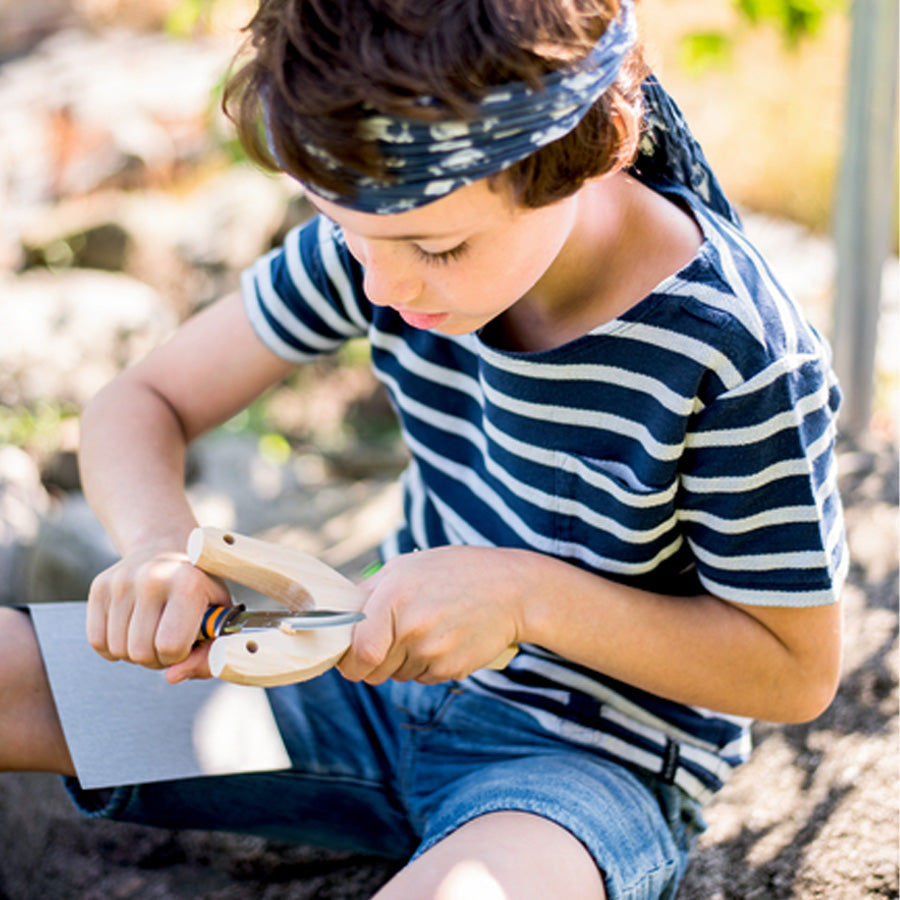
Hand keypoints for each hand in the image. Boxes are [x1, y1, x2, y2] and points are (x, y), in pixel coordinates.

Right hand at [85, 541, 231, 680]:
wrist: (166, 546)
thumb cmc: (199, 589)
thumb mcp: (218, 616)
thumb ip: (209, 653)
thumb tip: (172, 678)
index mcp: (188, 583)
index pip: (171, 646)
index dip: (179, 656)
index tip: (187, 642)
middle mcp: (152, 577)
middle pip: (141, 652)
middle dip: (157, 658)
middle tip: (168, 641)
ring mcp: (121, 580)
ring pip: (118, 650)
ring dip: (136, 653)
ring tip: (152, 633)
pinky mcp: (99, 586)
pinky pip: (97, 641)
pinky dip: (114, 647)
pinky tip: (131, 630)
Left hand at [337, 546, 524, 684]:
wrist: (511, 590)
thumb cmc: (455, 573)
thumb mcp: (406, 567)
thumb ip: (369, 592)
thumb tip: (339, 618)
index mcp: (393, 597)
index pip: (358, 653)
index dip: (349, 662)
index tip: (351, 658)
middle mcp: (412, 627)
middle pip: (373, 671)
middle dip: (374, 662)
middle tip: (392, 638)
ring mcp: (433, 651)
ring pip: (397, 675)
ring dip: (402, 661)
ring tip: (427, 629)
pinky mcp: (451, 669)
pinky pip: (422, 677)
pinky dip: (426, 664)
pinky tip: (444, 639)